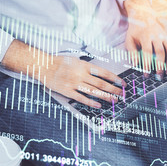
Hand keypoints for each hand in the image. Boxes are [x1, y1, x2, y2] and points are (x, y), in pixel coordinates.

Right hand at [2, 40, 125, 107]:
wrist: (43, 66)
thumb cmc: (59, 62)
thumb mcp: (76, 60)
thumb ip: (87, 67)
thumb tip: (100, 73)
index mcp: (84, 65)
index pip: (104, 73)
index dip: (115, 79)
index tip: (122, 83)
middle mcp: (81, 74)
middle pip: (101, 84)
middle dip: (113, 89)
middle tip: (121, 94)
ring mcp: (74, 83)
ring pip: (93, 92)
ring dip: (105, 97)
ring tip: (114, 100)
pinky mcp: (67, 91)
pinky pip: (81, 98)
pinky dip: (91, 102)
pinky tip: (98, 105)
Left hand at [124, 0, 166, 76]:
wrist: (143, 16)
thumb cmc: (135, 31)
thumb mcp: (129, 40)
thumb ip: (132, 52)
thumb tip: (135, 65)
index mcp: (146, 36)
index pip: (147, 52)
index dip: (147, 64)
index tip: (146, 74)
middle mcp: (157, 36)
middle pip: (160, 51)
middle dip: (160, 65)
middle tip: (158, 76)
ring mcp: (164, 36)